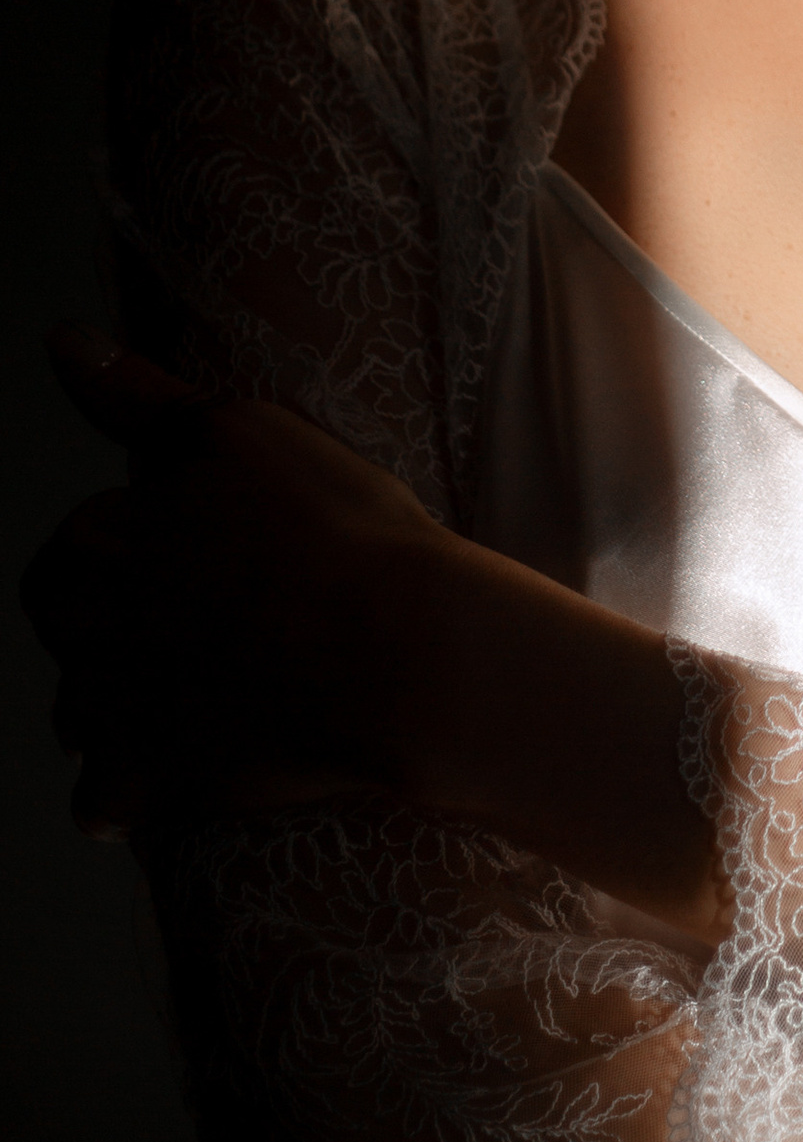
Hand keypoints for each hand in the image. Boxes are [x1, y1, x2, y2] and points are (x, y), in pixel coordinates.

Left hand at [24, 324, 722, 929]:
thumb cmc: (334, 530)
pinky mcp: (150, 783)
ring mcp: (111, 714)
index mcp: (90, 542)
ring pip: (81, 705)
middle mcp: (79, 631)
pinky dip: (123, 791)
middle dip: (117, 620)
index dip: (143, 543)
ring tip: (208, 681)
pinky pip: (106, 798)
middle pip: (70, 625)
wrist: (402, 653)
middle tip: (214, 611)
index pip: (77, 542)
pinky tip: (168, 773)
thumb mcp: (238, 430)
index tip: (214, 548)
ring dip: (118, 698)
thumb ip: (137, 395)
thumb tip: (62, 343)